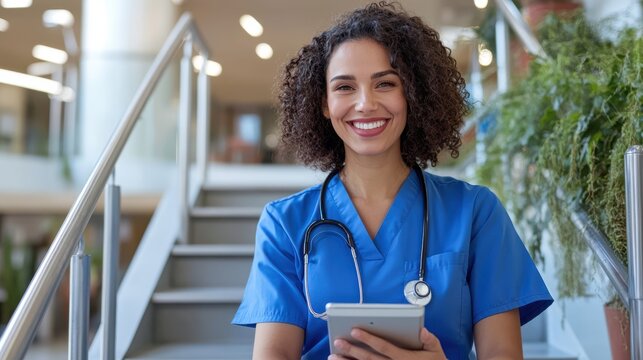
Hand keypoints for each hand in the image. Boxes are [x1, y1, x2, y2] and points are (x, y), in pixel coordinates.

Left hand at [328, 327, 446, 359]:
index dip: (368, 338)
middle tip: (338, 342)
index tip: (354, 330)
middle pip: (369, 359)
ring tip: (333, 357)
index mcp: (405, 358)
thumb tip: (422, 330)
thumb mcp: (436, 351)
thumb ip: (429, 340)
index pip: (383, 347)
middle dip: (353, 350)